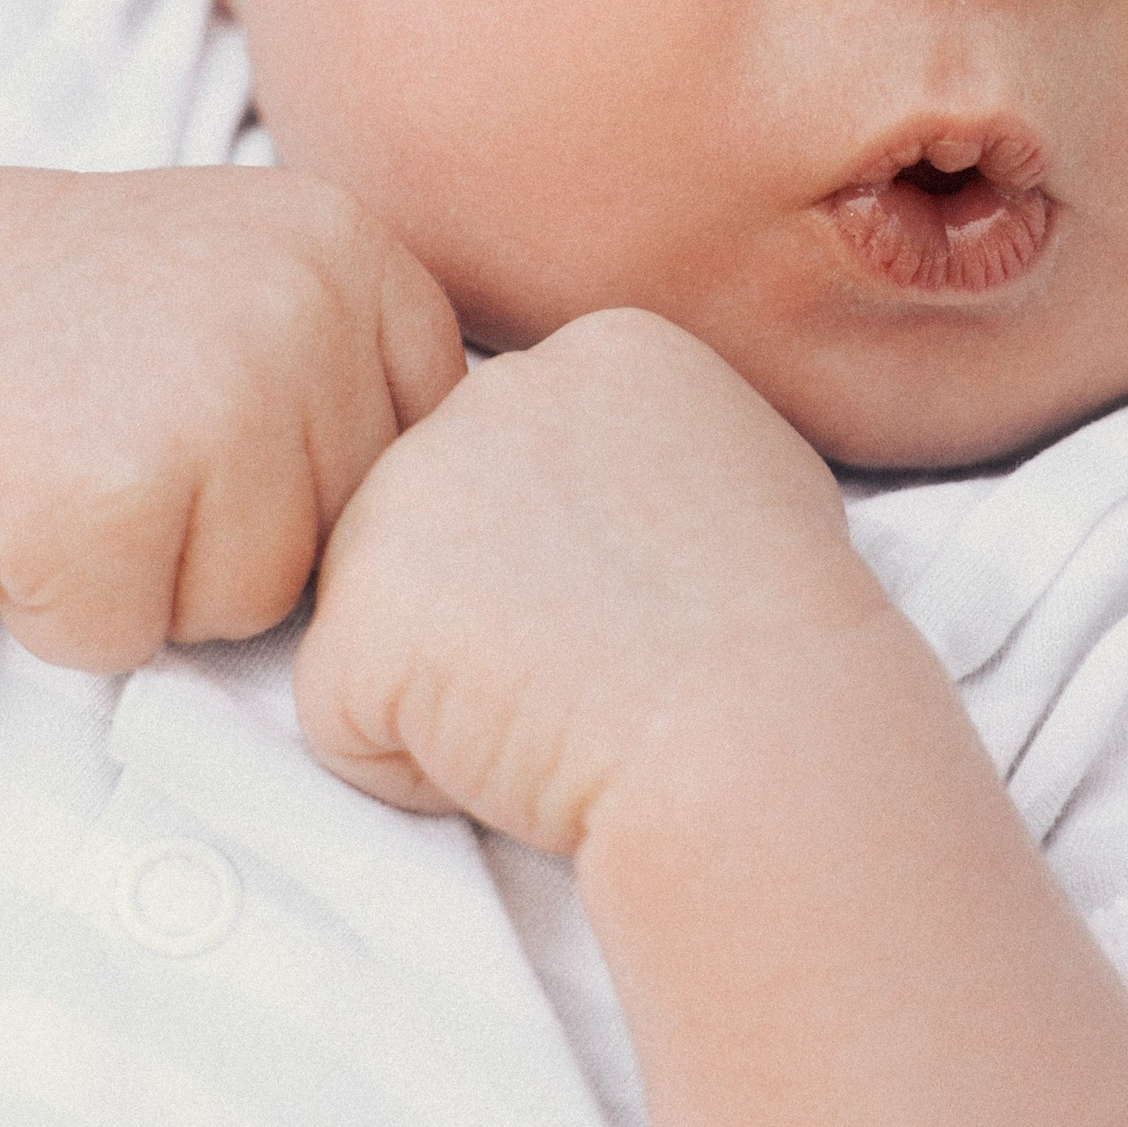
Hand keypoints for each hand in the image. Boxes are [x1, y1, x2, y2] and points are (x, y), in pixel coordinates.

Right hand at [0, 164, 462, 670]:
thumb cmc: (84, 326)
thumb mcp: (260, 289)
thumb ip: (369, 385)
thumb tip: (480, 549)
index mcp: (357, 252)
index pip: (410, 470)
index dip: (300, 485)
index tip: (208, 419)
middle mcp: (304, 305)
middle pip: (335, 548)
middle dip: (224, 536)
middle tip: (125, 440)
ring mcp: (211, 391)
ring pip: (245, 607)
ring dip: (147, 580)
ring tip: (78, 469)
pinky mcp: (109, 488)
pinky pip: (123, 638)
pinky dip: (56, 606)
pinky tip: (19, 502)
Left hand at [295, 307, 910, 853]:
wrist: (755, 730)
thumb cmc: (783, 647)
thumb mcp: (754, 482)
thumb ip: (651, 457)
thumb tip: (611, 498)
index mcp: (597, 356)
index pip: (526, 468)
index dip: (581, 571)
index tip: (658, 604)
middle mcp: (488, 397)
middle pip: (442, 533)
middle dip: (501, 620)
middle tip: (609, 662)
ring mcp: (407, 494)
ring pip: (384, 619)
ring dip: (456, 689)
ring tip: (569, 702)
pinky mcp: (356, 609)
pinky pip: (344, 717)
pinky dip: (417, 770)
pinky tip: (518, 748)